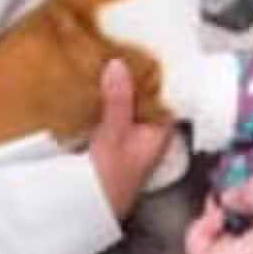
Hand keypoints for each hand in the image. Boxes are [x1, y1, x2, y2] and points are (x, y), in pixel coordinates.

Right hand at [87, 59, 174, 220]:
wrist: (85, 208)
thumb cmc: (109, 182)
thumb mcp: (115, 136)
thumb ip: (118, 101)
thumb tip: (119, 66)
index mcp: (159, 129)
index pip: (167, 91)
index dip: (159, 70)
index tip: (147, 46)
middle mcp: (146, 130)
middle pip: (144, 93)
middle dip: (132, 73)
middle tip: (120, 45)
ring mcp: (127, 132)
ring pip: (125, 100)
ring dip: (114, 83)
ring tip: (104, 55)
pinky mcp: (107, 135)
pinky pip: (107, 108)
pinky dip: (100, 96)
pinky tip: (89, 81)